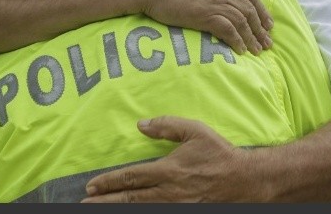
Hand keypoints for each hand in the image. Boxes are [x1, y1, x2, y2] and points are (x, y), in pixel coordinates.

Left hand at [82, 116, 250, 202]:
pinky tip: (128, 212)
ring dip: (118, 209)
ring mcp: (177, 205)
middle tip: (85, 204)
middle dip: (105, 202)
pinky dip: (139, 213)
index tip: (91, 186)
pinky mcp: (184, 211)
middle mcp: (169, 191)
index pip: (131, 177)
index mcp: (169, 170)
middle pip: (130, 199)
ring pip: (140, 210)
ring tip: (99, 210)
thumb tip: (140, 124)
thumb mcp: (195, 131)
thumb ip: (166, 125)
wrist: (245, 180)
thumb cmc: (219, 153)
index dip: (109, 182)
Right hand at [142, 0, 272, 54]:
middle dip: (261, 29)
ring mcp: (216, 4)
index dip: (261, 11)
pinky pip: (228, 31)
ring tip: (258, 51)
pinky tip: (240, 50)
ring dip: (252, 38)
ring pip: (242, 23)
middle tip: (267, 42)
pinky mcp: (206, 17)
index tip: (267, 23)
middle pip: (249, 11)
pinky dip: (237, 41)